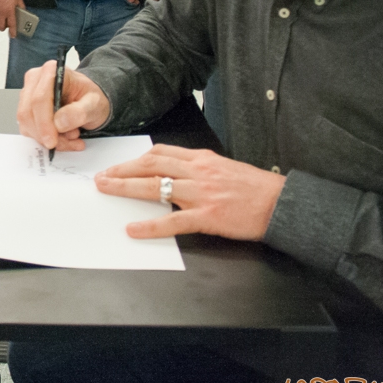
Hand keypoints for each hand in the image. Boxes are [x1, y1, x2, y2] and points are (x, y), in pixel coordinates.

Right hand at [16, 62, 109, 149]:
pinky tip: (64, 138)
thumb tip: (59, 123)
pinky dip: (45, 139)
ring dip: (47, 138)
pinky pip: (29, 130)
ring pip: (27, 124)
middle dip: (46, 133)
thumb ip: (79, 112)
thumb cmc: (91, 98)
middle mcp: (35, 80)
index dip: (43, 122)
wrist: (89, 101)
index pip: (39, 99)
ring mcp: (28, 95)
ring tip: (71, 137)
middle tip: (68, 141)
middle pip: (28, 112)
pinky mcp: (26, 109)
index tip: (52, 140)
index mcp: (51, 71)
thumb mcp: (94, 104)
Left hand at [94, 144, 285, 240]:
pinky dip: (150, 226)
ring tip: (107, 190)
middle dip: (122, 170)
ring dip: (126, 188)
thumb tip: (174, 171)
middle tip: (102, 176)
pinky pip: (172, 221)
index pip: (160, 153)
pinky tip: (134, 229)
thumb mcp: (224, 167)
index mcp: (201, 159)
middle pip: (150, 166)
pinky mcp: (207, 216)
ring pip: (155, 187)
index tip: (119, 164)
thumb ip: (198, 168)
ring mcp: (201, 193)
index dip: (136, 159)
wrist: (280, 203)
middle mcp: (198, 172)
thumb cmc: (254, 188)